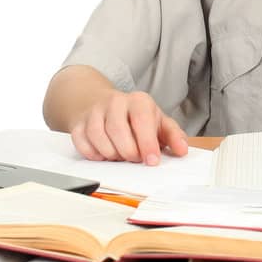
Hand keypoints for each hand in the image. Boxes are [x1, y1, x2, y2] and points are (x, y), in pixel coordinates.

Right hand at [69, 90, 188, 165]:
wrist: (105, 105)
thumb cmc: (136, 118)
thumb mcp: (159, 123)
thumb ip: (173, 136)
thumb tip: (182, 150)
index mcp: (138, 101)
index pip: (141, 119)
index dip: (147, 142)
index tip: (151, 160)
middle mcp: (115, 102)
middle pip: (118, 130)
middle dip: (128, 151)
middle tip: (135, 158)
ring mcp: (94, 112)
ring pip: (99, 137)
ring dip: (111, 154)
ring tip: (120, 155)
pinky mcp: (79, 124)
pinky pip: (83, 143)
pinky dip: (94, 154)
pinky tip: (104, 153)